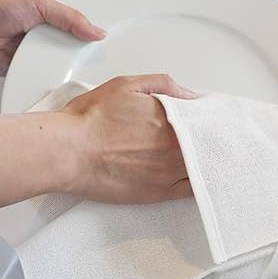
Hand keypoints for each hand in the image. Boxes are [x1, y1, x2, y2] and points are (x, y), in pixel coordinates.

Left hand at [0, 0, 105, 74]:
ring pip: (62, 65)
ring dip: (70, 69)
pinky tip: (65, 84)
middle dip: (86, 55)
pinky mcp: (28, 71)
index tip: (115, 41)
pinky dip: (52, 80)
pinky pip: (45, 78)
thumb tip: (97, 32)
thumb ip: (69, 17)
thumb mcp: (38, 4)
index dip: (96, 32)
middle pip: (75, 48)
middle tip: (105, 63)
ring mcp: (38, 54)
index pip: (82, 24)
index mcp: (53, 15)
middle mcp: (48, 35)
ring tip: (89, 76)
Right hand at [62, 75, 195, 203]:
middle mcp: (174, 147)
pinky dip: (199, 184)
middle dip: (208, 138)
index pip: (203, 117)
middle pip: (206, 143)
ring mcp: (168, 173)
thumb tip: (190, 94)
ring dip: (207, 161)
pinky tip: (199, 178)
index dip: (206, 116)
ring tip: (203, 156)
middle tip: (208, 135)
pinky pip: (191, 192)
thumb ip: (162, 84)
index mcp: (170, 118)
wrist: (69, 152)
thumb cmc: (90, 119)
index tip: (206, 116)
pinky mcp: (158, 194)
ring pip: (203, 168)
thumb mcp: (125, 86)